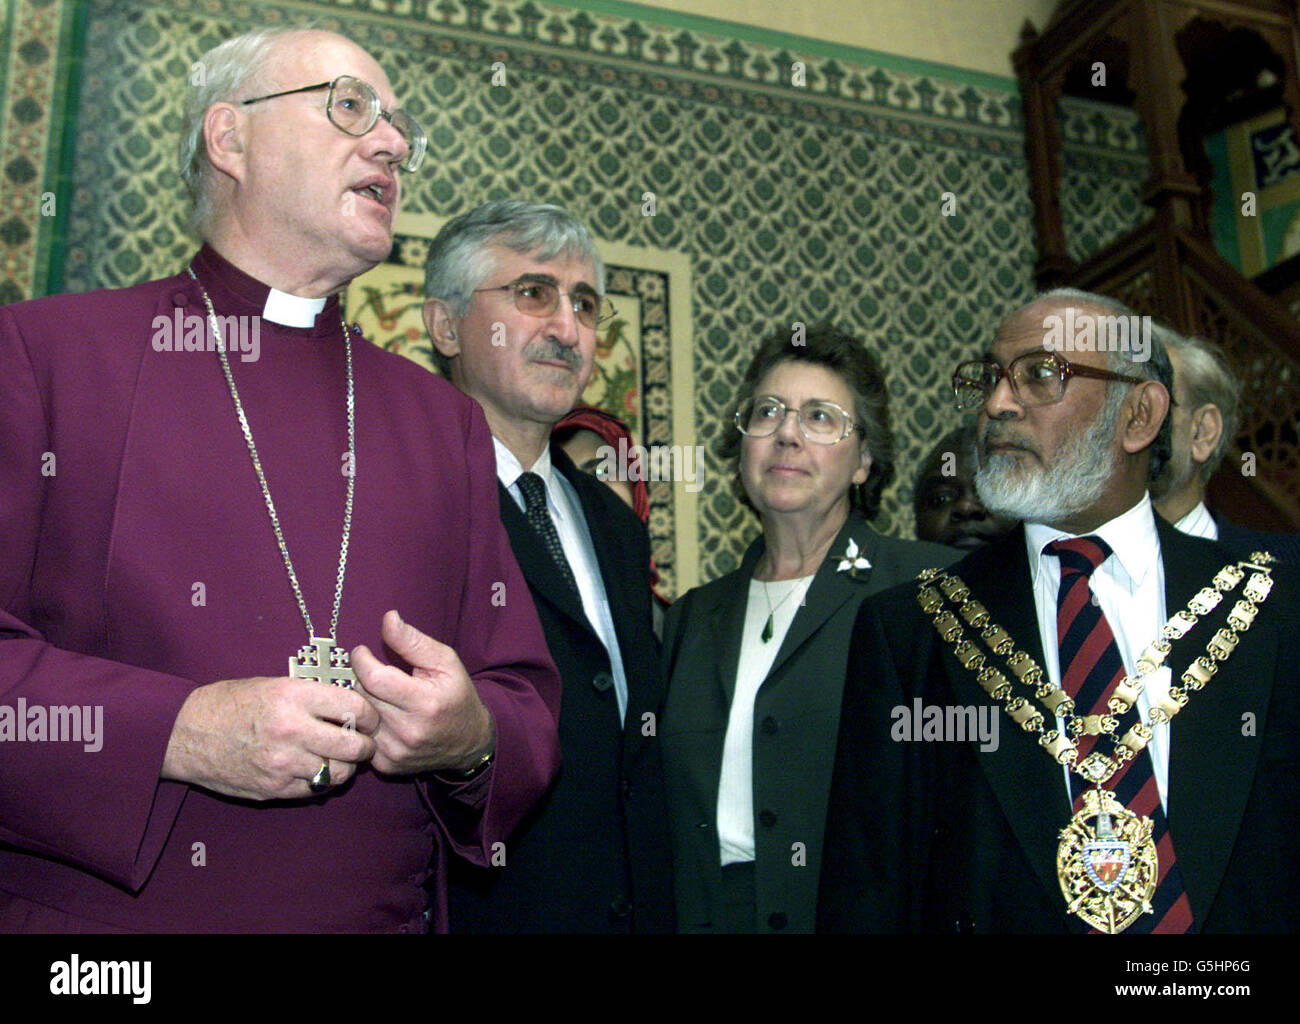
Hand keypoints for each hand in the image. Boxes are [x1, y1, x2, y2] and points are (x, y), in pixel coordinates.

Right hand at [162, 675, 378, 799]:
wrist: (186, 734)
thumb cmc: (232, 703)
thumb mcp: (274, 684)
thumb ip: (313, 695)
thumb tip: (351, 704)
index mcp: (294, 697)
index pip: (354, 707)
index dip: (370, 714)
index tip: (370, 717)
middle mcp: (292, 730)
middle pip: (354, 746)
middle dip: (365, 745)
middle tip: (363, 742)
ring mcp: (283, 763)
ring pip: (339, 773)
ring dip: (346, 767)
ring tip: (340, 758)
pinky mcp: (274, 788)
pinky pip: (316, 789)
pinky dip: (323, 781)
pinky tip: (316, 769)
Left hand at [349, 610, 494, 776]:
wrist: (470, 743)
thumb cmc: (457, 696)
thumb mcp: (445, 662)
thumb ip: (413, 641)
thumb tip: (388, 618)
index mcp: (424, 703)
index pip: (374, 679)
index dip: (362, 660)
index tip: (363, 652)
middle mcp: (408, 731)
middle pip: (363, 696)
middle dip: (365, 680)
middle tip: (377, 674)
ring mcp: (395, 752)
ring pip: (359, 717)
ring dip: (365, 702)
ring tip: (382, 695)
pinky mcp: (387, 765)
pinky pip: (362, 736)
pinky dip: (368, 724)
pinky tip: (384, 718)